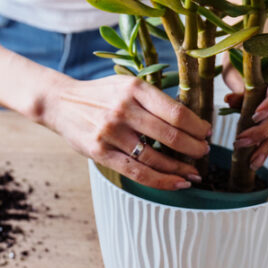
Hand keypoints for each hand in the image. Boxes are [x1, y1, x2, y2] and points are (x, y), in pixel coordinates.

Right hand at [45, 75, 210, 190]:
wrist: (61, 102)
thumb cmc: (101, 94)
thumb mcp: (127, 84)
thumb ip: (153, 99)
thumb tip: (190, 121)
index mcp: (134, 89)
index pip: (176, 111)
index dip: (197, 126)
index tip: (206, 132)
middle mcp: (123, 109)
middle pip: (170, 135)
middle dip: (194, 148)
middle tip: (204, 152)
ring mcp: (111, 132)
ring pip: (156, 158)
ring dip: (181, 168)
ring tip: (194, 173)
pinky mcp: (100, 152)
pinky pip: (137, 172)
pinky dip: (161, 180)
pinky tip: (177, 183)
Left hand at [223, 65, 267, 169]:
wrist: (246, 54)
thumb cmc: (241, 56)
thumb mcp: (237, 67)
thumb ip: (238, 85)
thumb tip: (230, 101)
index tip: (255, 115)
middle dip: (261, 131)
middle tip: (240, 141)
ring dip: (264, 145)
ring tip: (250, 160)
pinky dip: (265, 149)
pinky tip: (255, 162)